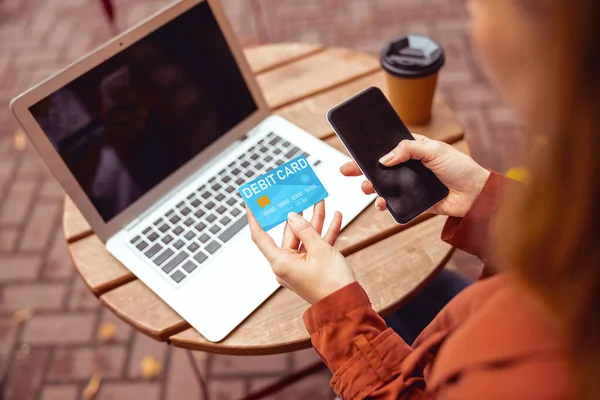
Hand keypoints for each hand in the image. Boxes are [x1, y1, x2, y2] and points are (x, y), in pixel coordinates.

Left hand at [247, 201, 355, 303]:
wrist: (348, 305)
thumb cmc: (332, 283)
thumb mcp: (319, 249)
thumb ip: (305, 230)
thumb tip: (291, 216)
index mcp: (280, 262)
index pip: (260, 236)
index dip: (255, 218)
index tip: (252, 203)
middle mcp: (286, 265)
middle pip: (288, 233)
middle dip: (297, 214)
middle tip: (297, 194)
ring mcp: (299, 266)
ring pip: (304, 237)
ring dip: (314, 220)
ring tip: (320, 200)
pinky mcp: (312, 267)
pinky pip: (315, 246)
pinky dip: (324, 233)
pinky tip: (334, 217)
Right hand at [340, 134, 489, 217]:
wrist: (476, 195)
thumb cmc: (460, 168)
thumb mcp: (434, 150)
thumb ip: (408, 150)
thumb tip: (384, 158)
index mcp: (414, 149)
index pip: (388, 146)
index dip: (372, 148)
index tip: (355, 149)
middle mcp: (409, 166)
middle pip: (380, 167)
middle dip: (361, 169)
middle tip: (346, 170)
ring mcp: (410, 184)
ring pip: (384, 185)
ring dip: (372, 187)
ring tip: (367, 189)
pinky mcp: (413, 201)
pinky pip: (394, 202)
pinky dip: (384, 203)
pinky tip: (381, 203)